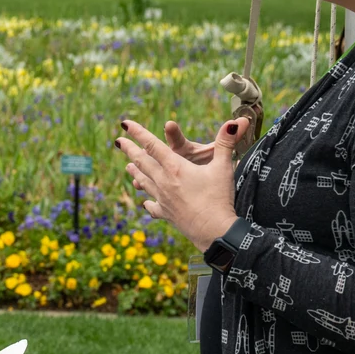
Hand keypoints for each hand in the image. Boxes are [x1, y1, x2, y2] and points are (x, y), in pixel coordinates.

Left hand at [116, 117, 241, 250]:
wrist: (214, 231)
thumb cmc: (218, 198)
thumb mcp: (223, 168)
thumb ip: (226, 143)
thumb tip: (235, 122)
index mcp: (175, 167)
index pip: (152, 145)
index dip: (138, 133)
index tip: (125, 124)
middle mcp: (164, 181)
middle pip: (142, 162)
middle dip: (130, 150)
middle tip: (119, 142)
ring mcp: (163, 199)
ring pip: (144, 182)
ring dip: (135, 173)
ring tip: (128, 167)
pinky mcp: (166, 214)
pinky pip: (153, 207)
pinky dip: (148, 203)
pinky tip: (146, 203)